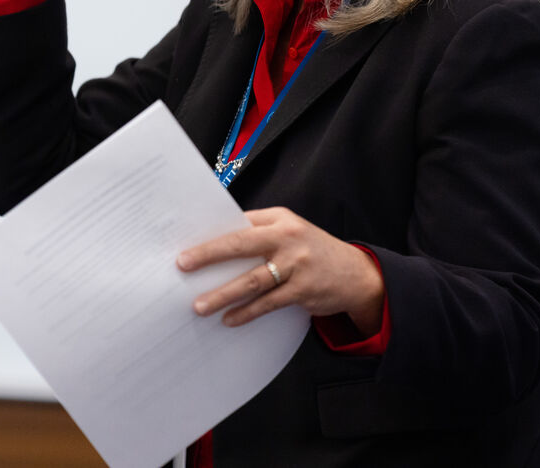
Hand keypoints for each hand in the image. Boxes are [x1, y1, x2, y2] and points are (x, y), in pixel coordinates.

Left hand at [177, 207, 384, 335]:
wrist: (355, 273)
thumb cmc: (313, 249)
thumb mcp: (291, 229)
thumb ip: (260, 229)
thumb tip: (218, 239)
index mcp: (280, 220)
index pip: (240, 223)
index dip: (213, 233)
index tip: (188, 242)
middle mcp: (287, 238)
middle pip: (241, 244)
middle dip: (209, 255)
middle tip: (183, 265)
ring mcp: (296, 265)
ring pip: (252, 280)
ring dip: (223, 294)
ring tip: (200, 305)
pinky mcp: (302, 290)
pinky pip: (268, 303)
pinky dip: (247, 313)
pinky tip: (229, 320)